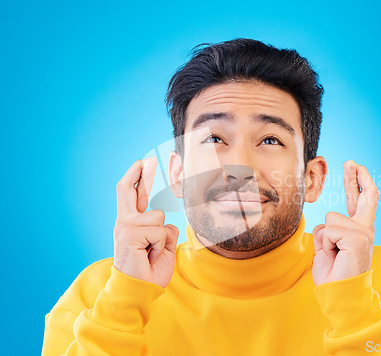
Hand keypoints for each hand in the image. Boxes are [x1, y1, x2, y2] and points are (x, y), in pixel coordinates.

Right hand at [113, 157, 178, 287]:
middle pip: (127, 189)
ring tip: (153, 253)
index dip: (139, 177)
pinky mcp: (129, 234)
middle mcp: (124, 222)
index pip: (132, 194)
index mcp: (130, 224)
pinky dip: (162, 246)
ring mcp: (125, 227)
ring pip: (159, 217)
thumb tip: (167, 220)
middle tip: (149, 159)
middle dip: (140, 172)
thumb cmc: (150, 271)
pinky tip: (151, 257)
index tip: (145, 162)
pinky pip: (160, 231)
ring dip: (164, 238)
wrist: (139, 291)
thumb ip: (162, 229)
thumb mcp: (161, 245)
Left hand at [312, 160, 379, 284]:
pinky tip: (335, 256)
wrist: (339, 294)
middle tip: (350, 160)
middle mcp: (365, 229)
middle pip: (362, 195)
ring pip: (330, 219)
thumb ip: (330, 231)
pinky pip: (329, 230)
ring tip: (333, 255)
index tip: (353, 166)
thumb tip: (324, 221)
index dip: (356, 182)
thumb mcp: (328, 247)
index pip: (361, 200)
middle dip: (354, 176)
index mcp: (358, 231)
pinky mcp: (358, 239)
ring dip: (324, 238)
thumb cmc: (333, 274)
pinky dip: (325, 244)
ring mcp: (364, 233)